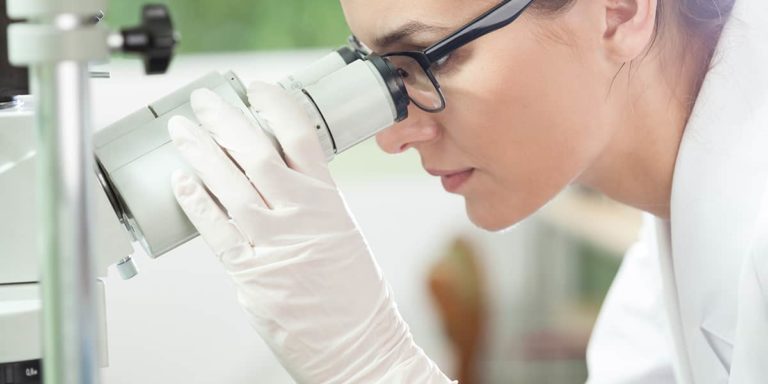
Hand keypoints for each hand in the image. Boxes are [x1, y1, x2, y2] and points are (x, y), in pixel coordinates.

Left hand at [168, 82, 452, 382]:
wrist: (360, 345)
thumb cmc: (356, 296)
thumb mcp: (343, 232)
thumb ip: (309, 203)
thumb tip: (272, 180)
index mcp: (329, 201)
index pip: (300, 137)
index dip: (274, 106)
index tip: (256, 90)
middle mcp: (301, 215)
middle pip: (256, 151)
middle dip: (225, 120)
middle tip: (205, 102)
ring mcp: (275, 243)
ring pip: (229, 185)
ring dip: (200, 153)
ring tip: (182, 132)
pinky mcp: (252, 274)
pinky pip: (215, 230)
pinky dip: (196, 202)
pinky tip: (180, 181)